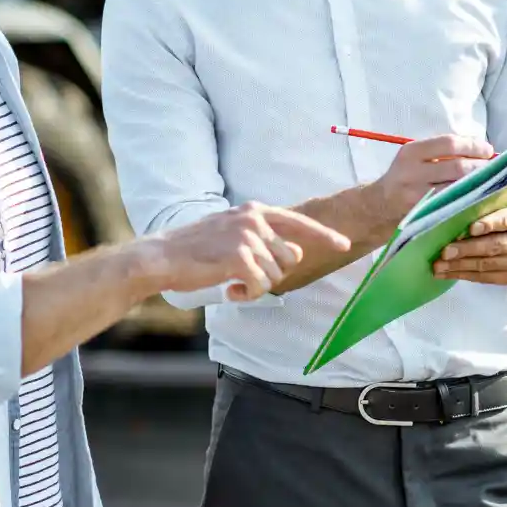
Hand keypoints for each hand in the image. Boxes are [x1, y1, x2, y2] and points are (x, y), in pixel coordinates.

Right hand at [137, 201, 350, 301]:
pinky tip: (229, 290)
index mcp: (254, 211)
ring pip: (276, 275)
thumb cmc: (195, 250)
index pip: (299, 223)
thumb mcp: (232, 235)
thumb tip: (297, 252)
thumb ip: (265, 240)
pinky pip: (260, 286)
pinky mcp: (239, 257)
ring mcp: (247, 237)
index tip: (344, 244)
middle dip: (272, 273)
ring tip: (232, 282)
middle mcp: (254, 219)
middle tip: (244, 276)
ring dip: (257, 286)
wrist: (162, 257)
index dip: (324, 235)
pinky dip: (247, 295)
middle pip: (290, 258)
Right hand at [370, 134, 496, 221]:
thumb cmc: (405, 177)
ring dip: (479, 185)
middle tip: (493, 169)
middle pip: (457, 167)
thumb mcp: (415, 157)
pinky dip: (470, 201)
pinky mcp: (423, 215)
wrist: (379, 206)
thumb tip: (481, 148)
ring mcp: (417, 197)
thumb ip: (441, 151)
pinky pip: (453, 206)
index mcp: (411, 153)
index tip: (488, 150)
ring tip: (489, 182)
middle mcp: (412, 173)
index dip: (473, 146)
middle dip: (481, 167)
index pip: (449, 144)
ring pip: (458, 189)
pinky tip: (479, 198)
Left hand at [433, 199, 506, 285]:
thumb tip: (457, 198)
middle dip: (467, 250)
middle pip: (494, 246)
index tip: (471, 228)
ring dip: (459, 266)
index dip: (489, 224)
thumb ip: (492, 202)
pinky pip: (485, 278)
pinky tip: (446, 273)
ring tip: (438, 266)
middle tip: (445, 252)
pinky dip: (463, 276)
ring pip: (487, 265)